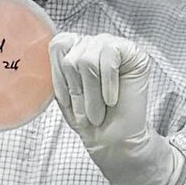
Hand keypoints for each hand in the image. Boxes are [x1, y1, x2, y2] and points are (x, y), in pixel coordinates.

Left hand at [51, 33, 184, 184]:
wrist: (113, 141)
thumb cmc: (90, 119)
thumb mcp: (65, 93)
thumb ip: (58, 67)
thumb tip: (52, 43)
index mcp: (77, 49)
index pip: (59, 44)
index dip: (61, 76)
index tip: (70, 100)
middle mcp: (95, 43)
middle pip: (72, 55)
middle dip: (78, 90)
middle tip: (89, 111)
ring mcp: (114, 46)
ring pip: (88, 59)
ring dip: (92, 92)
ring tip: (99, 111)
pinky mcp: (133, 52)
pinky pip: (110, 55)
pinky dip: (108, 82)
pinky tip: (113, 99)